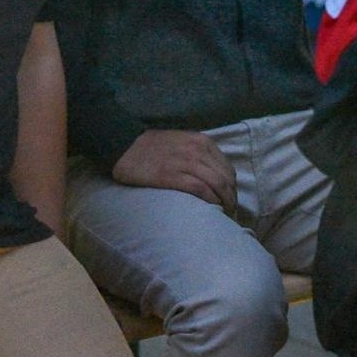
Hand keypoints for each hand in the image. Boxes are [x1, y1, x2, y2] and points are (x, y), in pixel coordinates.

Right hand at [112, 130, 236, 209]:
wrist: (124, 146)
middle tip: (229, 212)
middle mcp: (198, 150)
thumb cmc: (151, 147)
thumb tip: (214, 175)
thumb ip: (198, 153)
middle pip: (226, 178)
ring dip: (224, 202)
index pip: (227, 168)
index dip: (232, 187)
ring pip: (218, 184)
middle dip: (231, 197)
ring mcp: (186, 162)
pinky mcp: (174, 176)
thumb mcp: (182, 141)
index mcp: (201, 142)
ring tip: (224, 215)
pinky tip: (211, 209)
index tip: (230, 200)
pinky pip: (201, 190)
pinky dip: (210, 201)